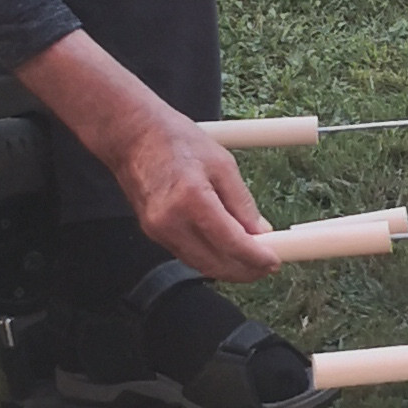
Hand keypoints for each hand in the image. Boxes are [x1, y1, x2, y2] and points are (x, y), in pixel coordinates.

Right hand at [16, 35, 281, 280]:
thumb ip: (242, 203)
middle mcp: (172, 221)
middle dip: (245, 270)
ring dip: (228, 268)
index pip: (231, 243)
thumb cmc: (176, 140)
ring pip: (201, 265)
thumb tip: (261, 233)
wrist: (133, 136)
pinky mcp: (153, 233)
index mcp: (192, 198)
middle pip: (216, 264)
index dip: (256, 258)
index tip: (274, 261)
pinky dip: (210, 258)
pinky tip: (226, 252)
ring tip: (251, 261)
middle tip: (266, 265)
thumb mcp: (222, 164)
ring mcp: (159, 230)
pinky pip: (187, 255)